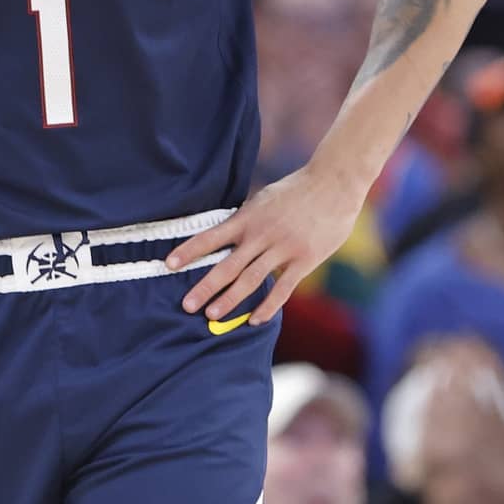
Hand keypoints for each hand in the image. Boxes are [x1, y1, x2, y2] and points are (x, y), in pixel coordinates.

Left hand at [168, 167, 362, 325]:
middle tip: (186, 305)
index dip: (189, 251)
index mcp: (248, 217)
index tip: (169, 264)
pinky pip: (282, 289)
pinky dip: (267, 306)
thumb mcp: (263, 199)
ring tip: (212, 315)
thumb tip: (224, 236)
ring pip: (251, 280)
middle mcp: (261, 234)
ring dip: (230, 300)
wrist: (333, 183)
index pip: (211, 237)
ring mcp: (283, 248)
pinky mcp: (304, 260)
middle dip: (205, 287)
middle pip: (227, 266)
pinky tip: (253, 319)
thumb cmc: (296, 191)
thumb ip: (246, 220)